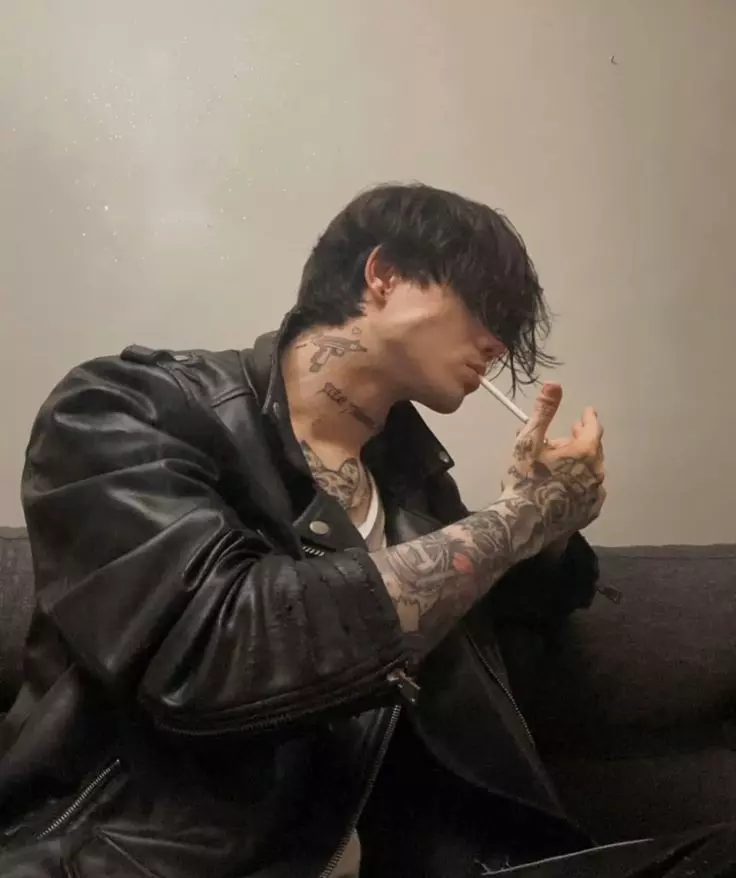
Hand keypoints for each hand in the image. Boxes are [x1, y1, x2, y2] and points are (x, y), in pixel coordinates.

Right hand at [503, 382, 605, 544]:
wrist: (524, 522)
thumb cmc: (526, 478)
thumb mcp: (529, 441)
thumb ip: (544, 411)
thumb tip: (554, 383)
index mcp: (585, 451)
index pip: (593, 428)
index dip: (588, 418)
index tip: (585, 413)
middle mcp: (597, 472)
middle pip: (592, 449)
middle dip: (579, 441)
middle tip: (563, 439)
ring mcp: (595, 494)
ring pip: (591, 471)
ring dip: (579, 464)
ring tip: (559, 465)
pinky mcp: (590, 512)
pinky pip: (588, 491)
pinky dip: (579, 484)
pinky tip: (564, 487)